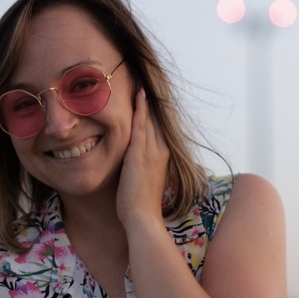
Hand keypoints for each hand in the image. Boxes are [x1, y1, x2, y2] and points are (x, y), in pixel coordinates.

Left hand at [116, 88, 169, 228]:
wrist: (143, 218)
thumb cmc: (141, 205)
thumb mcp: (145, 181)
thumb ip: (142, 167)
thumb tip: (135, 162)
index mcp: (163, 156)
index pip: (157, 127)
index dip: (151, 111)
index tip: (146, 95)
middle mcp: (161, 150)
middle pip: (155, 119)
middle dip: (149, 101)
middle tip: (141, 79)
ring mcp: (151, 151)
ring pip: (149, 118)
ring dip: (144, 99)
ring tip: (139, 80)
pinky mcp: (139, 154)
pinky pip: (140, 126)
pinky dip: (140, 109)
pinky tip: (138, 95)